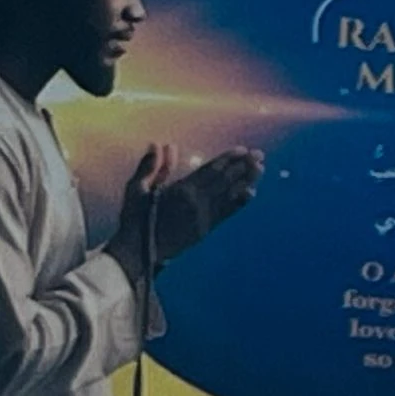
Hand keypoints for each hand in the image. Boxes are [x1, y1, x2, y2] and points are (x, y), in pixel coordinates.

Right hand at [124, 144, 261, 267]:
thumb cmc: (134, 218)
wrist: (137, 251)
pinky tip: (250, 193)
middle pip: (225, 180)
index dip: (228, 159)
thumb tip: (158, 144)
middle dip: (243, 166)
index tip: (242, 149)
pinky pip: (227, 212)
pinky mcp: (206, 229)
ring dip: (246, 181)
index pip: (211, 170)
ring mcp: (204, 216)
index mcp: (181, 190)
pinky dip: (239, 202)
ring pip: (230, 195)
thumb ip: (150, 167)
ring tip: (260, 168)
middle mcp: (197, 202)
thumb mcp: (136, 189)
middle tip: (259, 154)